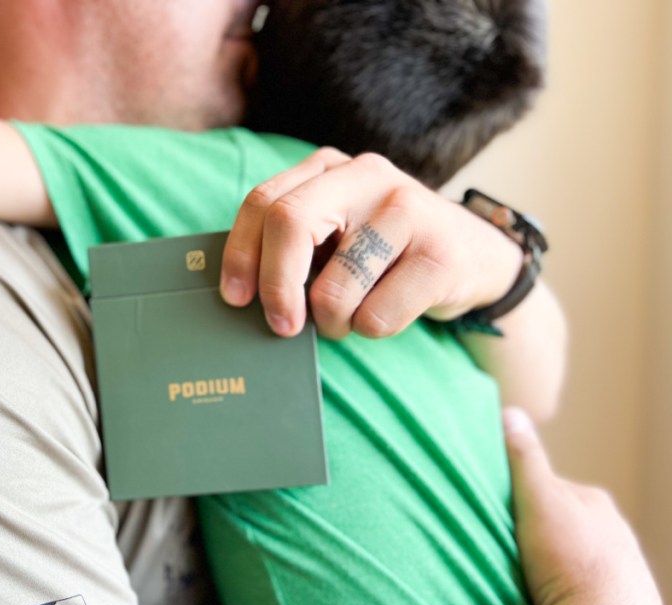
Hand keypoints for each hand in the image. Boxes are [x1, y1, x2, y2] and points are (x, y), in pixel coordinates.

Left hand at [221, 149, 523, 338]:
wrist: (476, 258)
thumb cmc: (383, 255)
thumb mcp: (335, 235)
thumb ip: (291, 246)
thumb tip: (236, 292)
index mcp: (329, 168)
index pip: (264, 202)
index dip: (240, 254)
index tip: (235, 298)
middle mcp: (366, 175)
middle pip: (290, 225)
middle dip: (276, 287)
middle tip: (282, 326)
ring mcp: (408, 208)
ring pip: (334, 288)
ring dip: (333, 323)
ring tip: (349, 318)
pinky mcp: (440, 254)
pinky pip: (376, 316)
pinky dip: (370, 329)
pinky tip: (386, 312)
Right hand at [503, 407, 671, 604]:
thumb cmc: (573, 563)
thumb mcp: (540, 501)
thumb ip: (524, 459)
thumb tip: (510, 411)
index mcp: (595, 503)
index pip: (548, 487)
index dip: (516, 497)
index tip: (491, 513)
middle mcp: (615, 533)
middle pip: (562, 523)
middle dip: (534, 532)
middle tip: (501, 549)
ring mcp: (621, 571)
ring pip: (573, 557)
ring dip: (550, 564)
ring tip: (522, 581)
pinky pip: (581, 588)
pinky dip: (562, 591)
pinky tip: (545, 604)